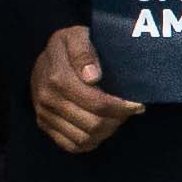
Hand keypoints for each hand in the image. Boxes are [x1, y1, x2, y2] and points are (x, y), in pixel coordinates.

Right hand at [26, 21, 136, 153]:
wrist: (46, 56)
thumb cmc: (68, 45)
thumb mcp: (77, 36)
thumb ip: (84, 52)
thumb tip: (92, 76)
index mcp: (57, 78)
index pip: (97, 103)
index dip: (121, 108)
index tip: (137, 104)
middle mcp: (48, 99)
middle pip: (93, 124)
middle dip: (117, 120)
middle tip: (128, 111)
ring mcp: (44, 114)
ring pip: (84, 139)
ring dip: (106, 132)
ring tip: (116, 118)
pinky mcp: (43, 124)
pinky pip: (70, 145)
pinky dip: (91, 142)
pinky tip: (101, 128)